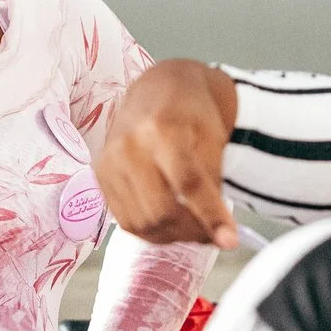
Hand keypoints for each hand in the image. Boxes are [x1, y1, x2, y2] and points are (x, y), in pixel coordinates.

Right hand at [94, 60, 239, 249]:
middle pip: (161, 210)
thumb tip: (221, 232)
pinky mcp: (100, 177)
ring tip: (193, 228)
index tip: (230, 240)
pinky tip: (170, 222)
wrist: (156, 90)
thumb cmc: (190, 112)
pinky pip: (126, 220)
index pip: (188, 184)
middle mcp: (128, 147)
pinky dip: (151, 230)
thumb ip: (214, 181)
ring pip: (142, 223)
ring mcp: (109, 163)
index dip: (210, 216)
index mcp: (161, 129)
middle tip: (213, 234)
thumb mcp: (212, 137)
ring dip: (172, 235)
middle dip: (192, 231)